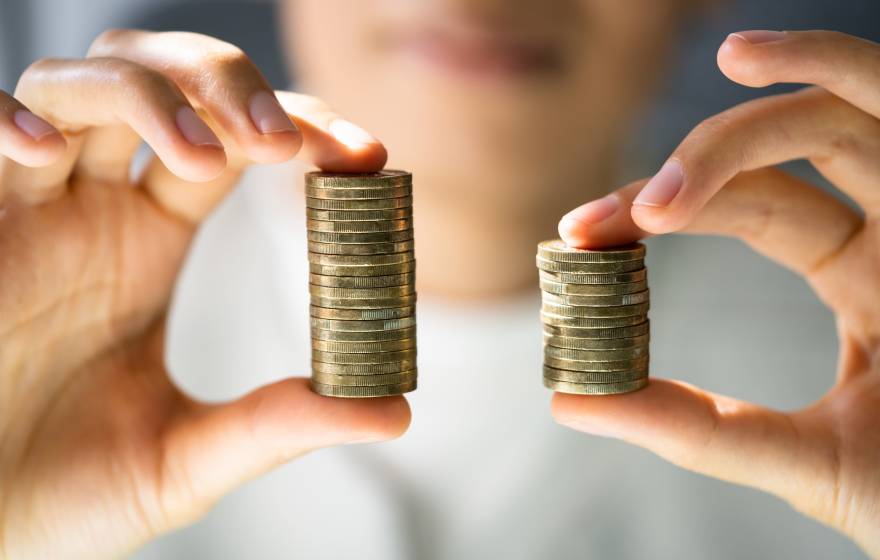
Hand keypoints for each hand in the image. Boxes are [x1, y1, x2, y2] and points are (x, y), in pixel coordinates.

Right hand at [0, 30, 408, 558]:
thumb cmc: (68, 493)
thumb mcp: (189, 456)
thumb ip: (279, 425)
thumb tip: (394, 412)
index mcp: (153, 240)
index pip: (236, 142)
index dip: (300, 129)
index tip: (364, 157)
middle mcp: (99, 209)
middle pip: (166, 81)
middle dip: (229, 84)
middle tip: (281, 142)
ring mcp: (34, 210)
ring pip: (84, 83)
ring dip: (151, 92)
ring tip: (202, 156)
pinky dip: (15, 119)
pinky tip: (48, 152)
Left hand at [552, 30, 879, 555]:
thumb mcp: (806, 460)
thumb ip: (695, 429)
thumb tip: (570, 402)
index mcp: (864, 278)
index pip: (754, 207)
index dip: (666, 204)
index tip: (581, 229)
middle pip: (795, 152)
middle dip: (706, 158)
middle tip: (622, 212)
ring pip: (867, 113)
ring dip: (801, 78)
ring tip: (733, 58)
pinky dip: (856, 77)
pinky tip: (778, 61)